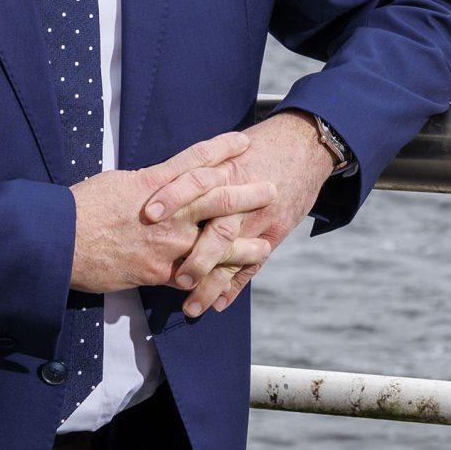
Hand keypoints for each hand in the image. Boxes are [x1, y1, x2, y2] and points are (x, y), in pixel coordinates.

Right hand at [68, 132, 274, 292]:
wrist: (59, 242)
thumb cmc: (81, 208)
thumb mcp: (116, 183)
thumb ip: (146, 185)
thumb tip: (160, 186)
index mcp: (155, 183)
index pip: (196, 159)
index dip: (222, 149)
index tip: (243, 142)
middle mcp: (168, 211)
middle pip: (218, 198)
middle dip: (247, 195)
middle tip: (270, 191)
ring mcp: (166, 243)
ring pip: (216, 243)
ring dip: (243, 246)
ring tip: (264, 245)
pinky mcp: (159, 271)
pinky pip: (194, 276)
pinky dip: (213, 280)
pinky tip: (227, 281)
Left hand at [142, 111, 335, 317]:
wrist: (303, 143)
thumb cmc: (259, 146)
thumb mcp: (227, 150)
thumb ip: (197, 168)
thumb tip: (154, 181)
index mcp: (226, 170)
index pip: (194, 182)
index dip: (171, 197)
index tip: (147, 216)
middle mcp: (242, 197)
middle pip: (217, 229)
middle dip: (195, 257)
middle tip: (174, 278)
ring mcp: (259, 217)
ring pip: (233, 254)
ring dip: (211, 283)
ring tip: (191, 307)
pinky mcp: (275, 229)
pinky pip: (253, 263)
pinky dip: (236, 284)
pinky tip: (220, 303)